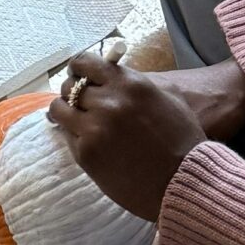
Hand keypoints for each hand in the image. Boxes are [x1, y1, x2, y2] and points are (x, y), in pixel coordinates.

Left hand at [47, 49, 212, 221]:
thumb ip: (134, 83)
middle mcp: (109, 102)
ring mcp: (94, 129)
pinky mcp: (86, 154)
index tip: (79, 74)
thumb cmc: (183, 139)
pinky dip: (73, 136)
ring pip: (59, 109)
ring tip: (78, 120)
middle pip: (70, 86)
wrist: (186, 182)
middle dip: (74, 93)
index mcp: (129, 84)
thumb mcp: (168, 97)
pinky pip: (66, 136)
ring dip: (66, 112)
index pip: (85, 62)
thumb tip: (108, 73)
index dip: (79, 68)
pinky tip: (89, 141)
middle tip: (81, 103)